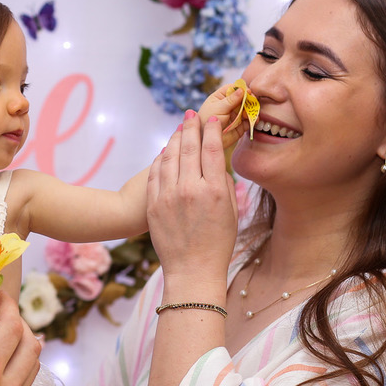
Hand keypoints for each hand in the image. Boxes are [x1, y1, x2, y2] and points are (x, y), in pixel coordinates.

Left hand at [146, 110, 238, 281]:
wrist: (191, 270)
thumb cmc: (217, 244)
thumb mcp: (231, 213)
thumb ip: (225, 185)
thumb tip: (217, 165)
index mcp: (214, 190)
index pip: (212, 150)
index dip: (211, 131)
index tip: (212, 119)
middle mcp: (190, 189)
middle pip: (188, 148)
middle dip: (190, 127)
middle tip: (191, 114)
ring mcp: (169, 195)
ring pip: (169, 157)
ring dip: (174, 139)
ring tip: (179, 128)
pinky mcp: (154, 204)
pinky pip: (156, 173)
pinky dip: (161, 158)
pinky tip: (165, 151)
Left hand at [197, 81, 251, 150]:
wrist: (204, 140)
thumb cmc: (205, 121)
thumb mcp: (217, 108)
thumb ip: (230, 100)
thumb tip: (242, 89)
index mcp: (221, 97)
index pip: (234, 88)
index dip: (242, 89)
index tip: (248, 92)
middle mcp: (230, 104)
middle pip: (244, 98)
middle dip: (249, 99)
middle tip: (253, 102)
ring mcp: (236, 114)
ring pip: (248, 109)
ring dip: (252, 109)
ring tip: (250, 113)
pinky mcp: (241, 125)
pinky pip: (250, 120)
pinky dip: (253, 119)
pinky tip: (254, 120)